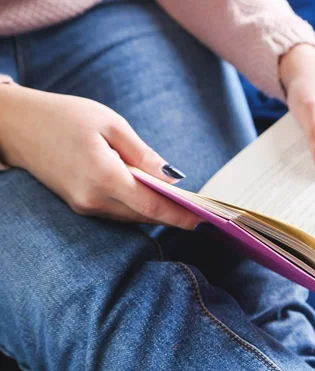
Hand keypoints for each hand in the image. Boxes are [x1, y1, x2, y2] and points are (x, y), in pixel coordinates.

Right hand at [0, 85, 201, 228]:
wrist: (15, 125)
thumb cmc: (64, 116)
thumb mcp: (110, 124)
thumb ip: (143, 154)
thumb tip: (172, 177)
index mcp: (103, 176)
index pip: (151, 206)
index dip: (180, 215)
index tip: (204, 219)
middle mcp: (92, 199)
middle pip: (144, 215)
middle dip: (173, 213)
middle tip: (201, 209)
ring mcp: (83, 206)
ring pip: (131, 215)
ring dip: (156, 211)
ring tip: (184, 202)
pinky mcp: (79, 205)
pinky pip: (116, 211)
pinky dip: (137, 206)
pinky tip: (152, 195)